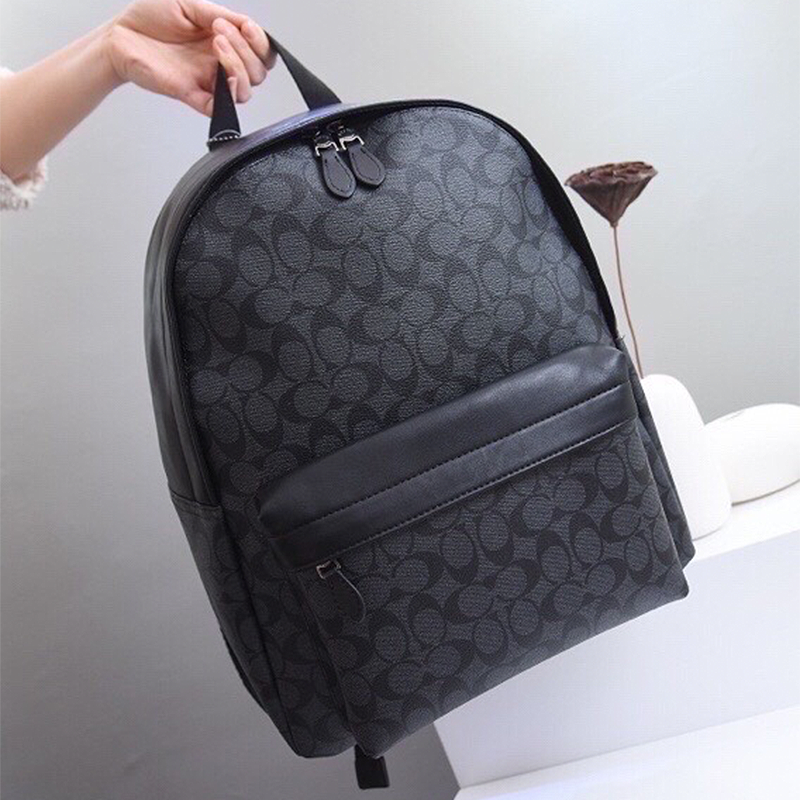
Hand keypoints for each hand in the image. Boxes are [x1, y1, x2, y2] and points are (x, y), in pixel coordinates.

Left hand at [105, 0, 272, 115]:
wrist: (120, 34)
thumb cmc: (149, 18)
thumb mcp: (191, 4)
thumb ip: (221, 14)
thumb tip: (246, 24)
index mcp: (224, 43)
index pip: (261, 54)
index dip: (262, 44)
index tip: (246, 26)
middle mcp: (219, 65)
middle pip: (258, 74)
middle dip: (247, 50)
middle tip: (220, 31)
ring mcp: (208, 82)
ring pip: (245, 91)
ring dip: (239, 67)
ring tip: (217, 44)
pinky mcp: (193, 96)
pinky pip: (221, 109)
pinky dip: (229, 95)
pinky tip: (221, 74)